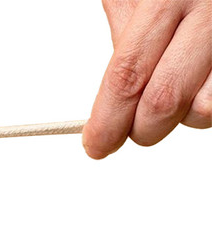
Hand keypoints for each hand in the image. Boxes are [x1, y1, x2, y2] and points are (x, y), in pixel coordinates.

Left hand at [83, 0, 211, 157]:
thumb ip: (126, 41)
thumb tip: (108, 107)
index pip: (128, 76)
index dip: (108, 121)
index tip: (97, 145)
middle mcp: (210, 11)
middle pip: (164, 101)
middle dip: (141, 129)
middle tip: (133, 127)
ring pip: (204, 111)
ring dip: (183, 115)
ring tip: (177, 84)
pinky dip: (206, 100)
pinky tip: (199, 79)